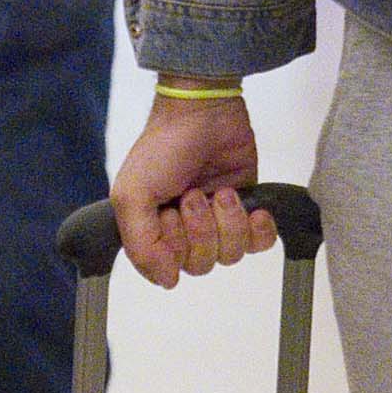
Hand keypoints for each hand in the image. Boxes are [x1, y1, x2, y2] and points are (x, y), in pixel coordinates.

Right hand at [111, 88, 276, 288]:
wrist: (204, 111)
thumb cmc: (164, 146)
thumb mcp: (132, 193)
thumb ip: (140, 244)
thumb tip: (165, 280)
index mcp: (151, 228)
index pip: (166, 268)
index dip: (173, 248)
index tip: (169, 214)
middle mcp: (183, 229)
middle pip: (201, 264)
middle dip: (202, 230)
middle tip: (194, 195)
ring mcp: (216, 220)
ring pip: (230, 255)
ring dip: (228, 222)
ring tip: (221, 192)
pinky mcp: (246, 210)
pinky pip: (259, 244)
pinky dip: (258, 229)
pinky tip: (251, 208)